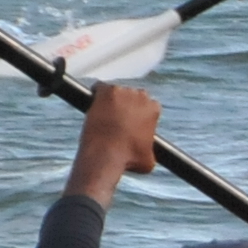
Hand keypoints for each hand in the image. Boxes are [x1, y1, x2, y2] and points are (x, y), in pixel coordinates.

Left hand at [69, 84, 160, 202]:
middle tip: (116, 116)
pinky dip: (96, 93)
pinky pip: (100, 87)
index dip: (138, 112)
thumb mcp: (149, 159)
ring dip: (112, 99)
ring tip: (103, 112)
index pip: (147, 104)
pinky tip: (93, 101)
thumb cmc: (128, 160)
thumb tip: (148, 153)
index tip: (130, 121)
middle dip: (127, 103)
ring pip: (116, 91)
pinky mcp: (105, 92)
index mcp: (153, 109)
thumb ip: (150, 149)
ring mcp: (122, 92)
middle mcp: (141, 96)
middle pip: (132, 95)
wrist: (106, 155)